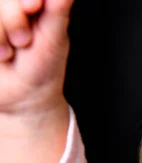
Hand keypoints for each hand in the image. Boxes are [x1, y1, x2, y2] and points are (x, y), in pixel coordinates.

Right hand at [0, 0, 73, 115]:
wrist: (22, 95)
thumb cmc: (44, 66)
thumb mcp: (54, 38)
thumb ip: (57, 11)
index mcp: (31, 2)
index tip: (33, 7)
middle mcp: (10, 8)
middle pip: (5, 1)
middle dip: (14, 21)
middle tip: (24, 42)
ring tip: (9, 53)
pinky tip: (0, 55)